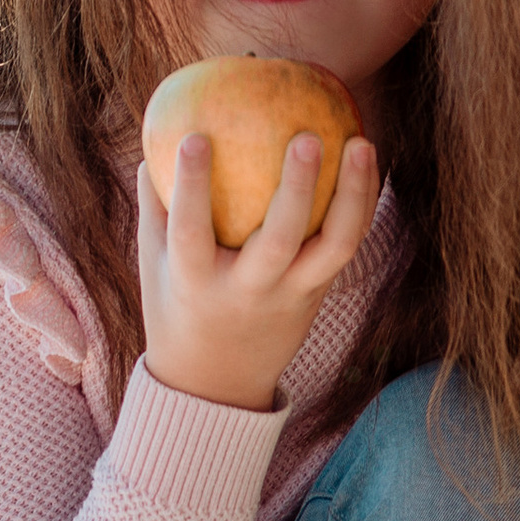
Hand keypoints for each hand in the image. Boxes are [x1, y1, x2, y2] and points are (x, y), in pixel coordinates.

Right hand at [135, 132, 378, 410]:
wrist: (217, 384)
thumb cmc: (177, 307)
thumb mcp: (153, 266)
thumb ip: (155, 206)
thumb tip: (153, 137)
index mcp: (196, 284)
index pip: (191, 232)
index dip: (192, 186)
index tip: (195, 136)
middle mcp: (247, 292)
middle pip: (279, 240)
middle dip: (296, 188)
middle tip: (307, 137)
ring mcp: (290, 297)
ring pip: (334, 247)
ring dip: (353, 194)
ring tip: (362, 142)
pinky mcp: (318, 295)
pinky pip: (346, 245)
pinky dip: (360, 203)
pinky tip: (366, 162)